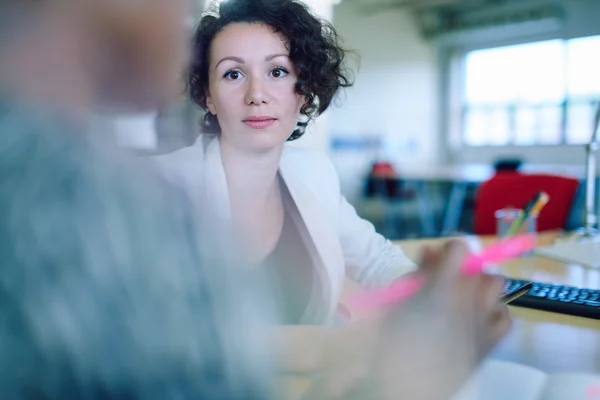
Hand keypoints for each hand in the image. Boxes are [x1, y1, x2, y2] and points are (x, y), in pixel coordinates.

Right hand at [306, 239, 511, 399]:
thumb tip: (429, 253)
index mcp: (443, 285)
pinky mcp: (492, 341)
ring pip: (496, 286)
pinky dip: (494, 313)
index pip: (460, 247)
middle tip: (446, 280)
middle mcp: (470, 298)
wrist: (412, 386)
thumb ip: (415, 275)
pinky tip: (478, 319)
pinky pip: (504, 316)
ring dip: (481, 287)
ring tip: (463, 299)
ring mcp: (486, 320)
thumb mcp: (396, 302)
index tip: (435, 258)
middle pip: (480, 267)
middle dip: (465, 269)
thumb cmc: (395, 344)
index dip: (448, 250)